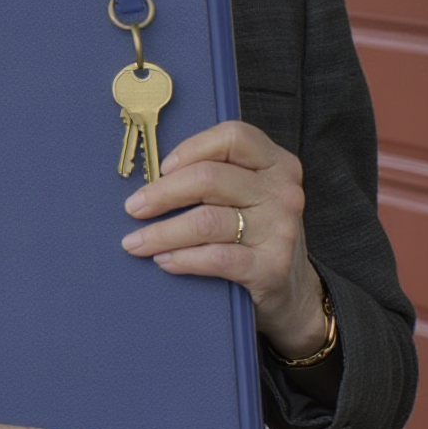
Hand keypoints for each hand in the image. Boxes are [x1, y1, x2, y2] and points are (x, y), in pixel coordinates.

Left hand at [120, 120, 327, 357]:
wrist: (294, 291)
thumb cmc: (256, 234)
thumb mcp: (248, 196)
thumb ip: (218, 178)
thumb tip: (153, 176)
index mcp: (276, 163)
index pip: (232, 137)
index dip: (191, 148)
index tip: (162, 167)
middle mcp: (282, 191)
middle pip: (209, 179)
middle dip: (162, 193)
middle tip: (133, 207)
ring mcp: (280, 228)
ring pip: (206, 221)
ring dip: (162, 233)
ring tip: (136, 242)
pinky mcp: (272, 266)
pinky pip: (217, 258)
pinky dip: (183, 259)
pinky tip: (165, 261)